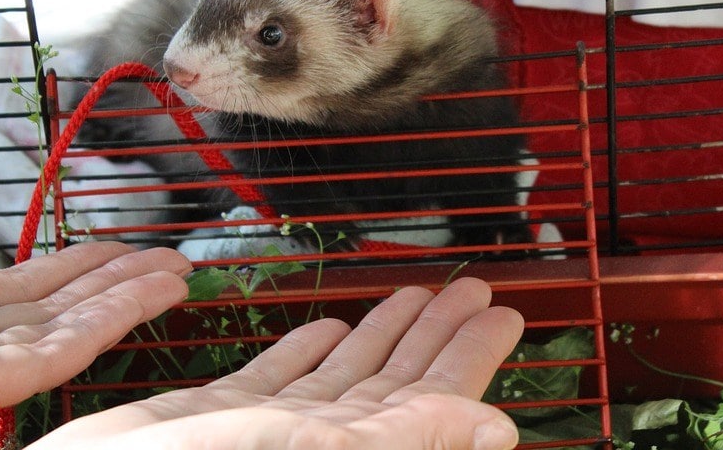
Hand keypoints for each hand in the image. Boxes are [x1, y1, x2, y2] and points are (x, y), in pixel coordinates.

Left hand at [0, 193, 191, 420]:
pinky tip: (153, 295)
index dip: (77, 265)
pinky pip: (64, 349)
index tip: (118, 247)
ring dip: (131, 297)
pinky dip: (115, 319)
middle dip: (121, 279)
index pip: (21, 288)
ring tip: (178, 273)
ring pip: (73, 328)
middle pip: (60, 307)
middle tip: (172, 258)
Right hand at [28, 277, 523, 449]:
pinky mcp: (220, 417)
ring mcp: (271, 429)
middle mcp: (322, 441)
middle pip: (397, 378)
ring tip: (413, 297)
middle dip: (435, 332)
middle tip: (470, 288)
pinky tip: (325, 328)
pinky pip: (279, 378)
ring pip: (344, 373)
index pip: (434, 397)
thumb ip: (408, 441)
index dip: (471, 355)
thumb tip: (498, 432)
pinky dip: (307, 350)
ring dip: (381, 333)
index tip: (502, 313)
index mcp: (356, 447)